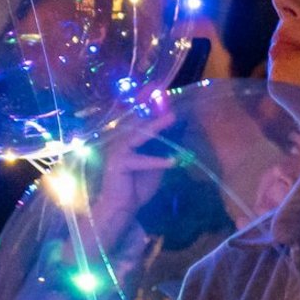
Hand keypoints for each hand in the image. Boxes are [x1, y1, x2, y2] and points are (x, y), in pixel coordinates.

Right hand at [88, 109, 176, 249]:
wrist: (123, 208)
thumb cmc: (139, 185)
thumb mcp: (158, 164)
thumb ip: (165, 147)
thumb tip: (181, 129)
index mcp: (130, 138)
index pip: (143, 117)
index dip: (153, 103)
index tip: (168, 91)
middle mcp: (122, 140)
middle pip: (140, 121)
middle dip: (154, 107)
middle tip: (172, 98)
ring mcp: (118, 150)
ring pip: (139, 135)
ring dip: (156, 126)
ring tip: (173, 118)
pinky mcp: (118, 163)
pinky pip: (140, 160)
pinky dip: (157, 161)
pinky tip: (173, 161)